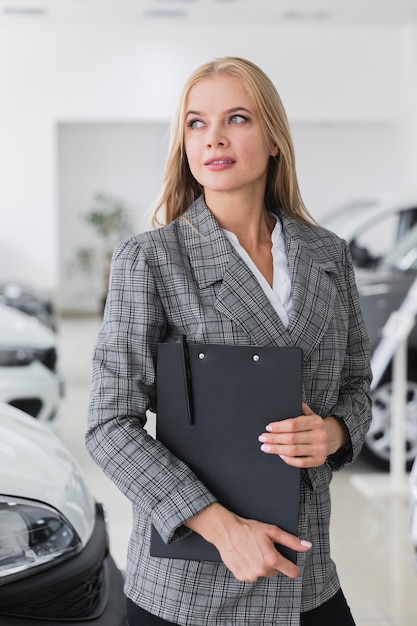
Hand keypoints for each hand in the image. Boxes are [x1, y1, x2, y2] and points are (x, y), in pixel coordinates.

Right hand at [184, 503, 311, 581]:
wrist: (226, 531)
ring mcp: (251, 575)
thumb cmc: (248, 529)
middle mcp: (262, 570)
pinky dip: (251, 568)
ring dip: (261, 565)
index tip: (289, 562)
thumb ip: (291, 541)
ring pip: (264, 573)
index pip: (292, 572)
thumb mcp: (272, 531)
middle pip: (276, 571)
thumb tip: (307, 546)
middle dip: (273, 562)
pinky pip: (252, 575)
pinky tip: (246, 556)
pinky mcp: (242, 576)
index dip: (293, 567)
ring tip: (253, 551)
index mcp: (272, 559)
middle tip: (263, 548)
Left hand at [258, 403, 349, 467]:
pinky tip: (280, 455)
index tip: (268, 427)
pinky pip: (301, 462)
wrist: (332, 437)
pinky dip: (288, 460)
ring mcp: (320, 449)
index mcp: (316, 421)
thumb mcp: (309, 413)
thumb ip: (298, 408)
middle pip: (292, 438)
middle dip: (274, 439)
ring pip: (294, 451)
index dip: (279, 426)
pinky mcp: (319, 461)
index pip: (293, 424)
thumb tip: (282, 403)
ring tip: (266, 447)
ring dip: (277, 449)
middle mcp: (319, 435)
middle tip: (262, 438)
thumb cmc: (314, 425)